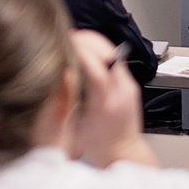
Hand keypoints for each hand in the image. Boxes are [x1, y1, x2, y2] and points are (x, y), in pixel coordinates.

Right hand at [66, 31, 154, 168]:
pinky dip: (98, 51)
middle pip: (107, 50)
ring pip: (112, 50)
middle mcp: (121, 90)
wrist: (124, 151)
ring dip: (92, 43)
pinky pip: (114, 58)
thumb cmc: (99, 144)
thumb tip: (58, 74)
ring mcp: (128, 85)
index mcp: (106, 102)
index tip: (63, 40)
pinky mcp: (130, 83)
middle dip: (85, 40)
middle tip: (65, 37)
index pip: (95, 65)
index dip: (78, 48)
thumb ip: (67, 100)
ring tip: (72, 42)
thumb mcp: (74, 126)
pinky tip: (84, 54)